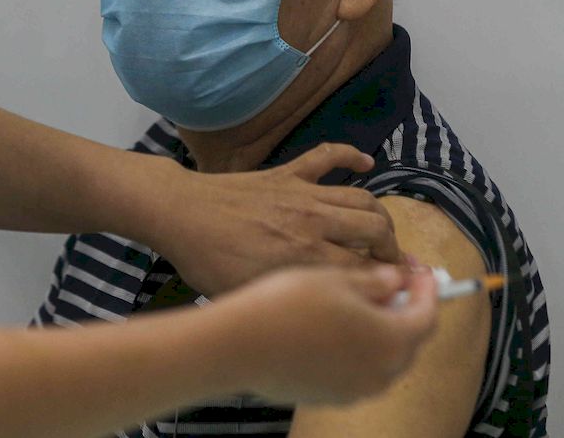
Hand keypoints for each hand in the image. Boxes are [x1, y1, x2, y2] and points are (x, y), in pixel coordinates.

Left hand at [143, 144, 401, 295]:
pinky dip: (351, 155)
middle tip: (388, 263)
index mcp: (306, 258)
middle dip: (392, 250)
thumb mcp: (250, 293)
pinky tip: (366, 162)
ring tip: (380, 231)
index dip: (386, 282)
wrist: (179, 213)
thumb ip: (293, 297)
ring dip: (379, 215)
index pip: (366, 271)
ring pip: (362, 198)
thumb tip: (329, 301)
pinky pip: (327, 156)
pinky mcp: (286, 172)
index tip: (393, 290)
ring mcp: (302, 193)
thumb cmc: (207, 261)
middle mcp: (314, 223)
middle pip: (376, 231)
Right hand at [211, 265, 438, 404]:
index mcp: (391, 339)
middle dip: (403, 310)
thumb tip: (395, 280)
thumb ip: (373, 281)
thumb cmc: (286, 305)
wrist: (240, 345)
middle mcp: (382, 372)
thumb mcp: (334, 279)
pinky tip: (328, 328)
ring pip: (381, 357)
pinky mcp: (331, 396)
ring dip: (378, 330)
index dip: (427, 290)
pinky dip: (354, 349)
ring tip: (354, 304)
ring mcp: (356, 390)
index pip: (427, 314)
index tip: (422, 273)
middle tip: (389, 284)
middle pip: (408, 339)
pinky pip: (356, 370)